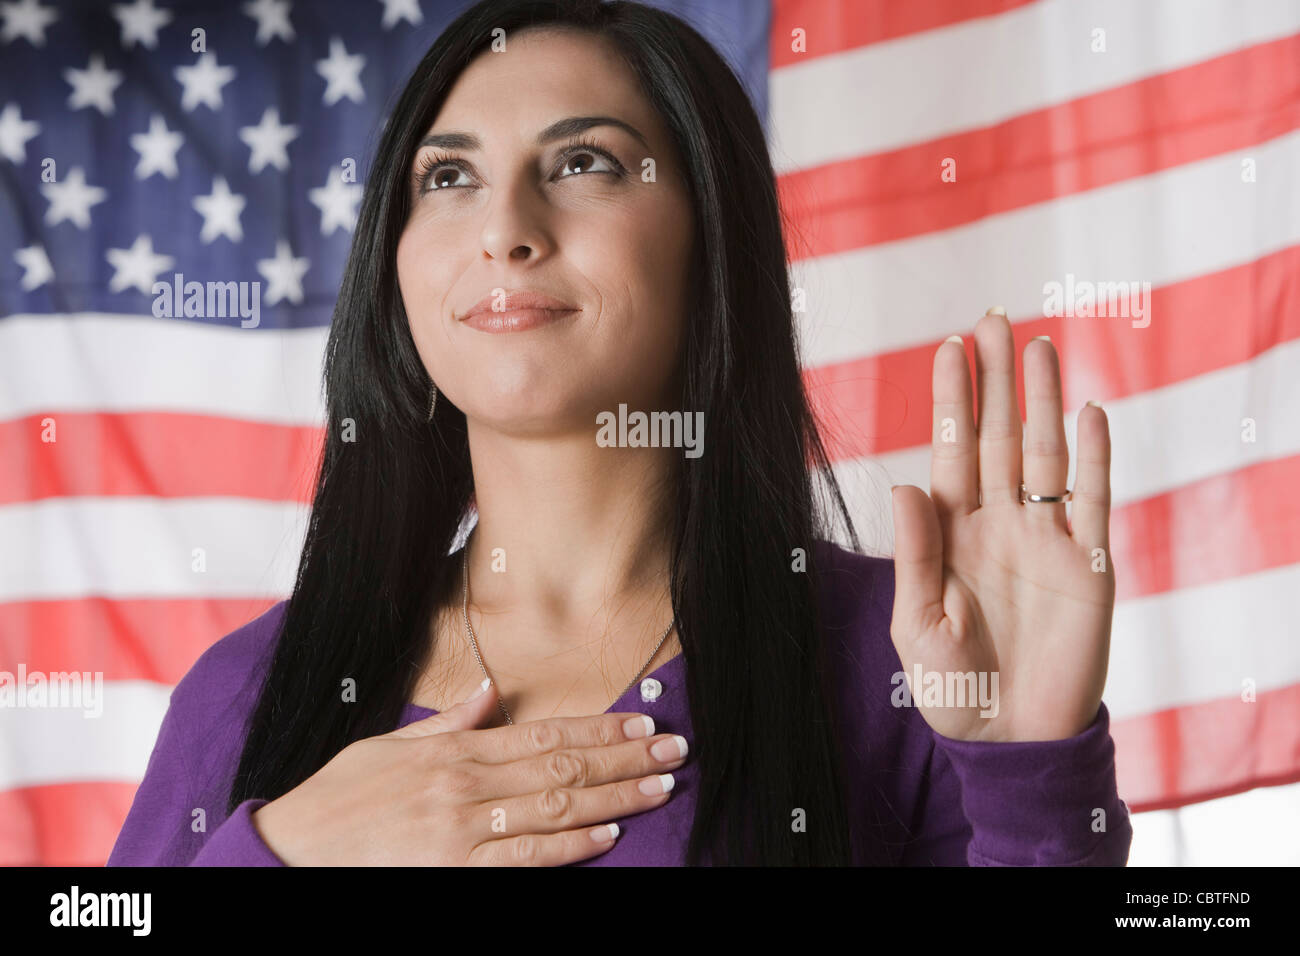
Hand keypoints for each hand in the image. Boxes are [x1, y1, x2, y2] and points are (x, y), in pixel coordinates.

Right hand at [250, 682, 688, 864]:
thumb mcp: (387, 745)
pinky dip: (568, 847)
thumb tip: (489, 693)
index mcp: (454, 752)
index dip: (599, 727)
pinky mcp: (456, 873)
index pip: (544, 733)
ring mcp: (463, 833)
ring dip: (613, 797)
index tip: (640, 719)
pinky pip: (523, 860)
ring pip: (554, 809)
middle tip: (673, 749)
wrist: (292, 855)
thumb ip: (446, 723)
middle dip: (623, 757)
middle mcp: (466, 787)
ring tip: (659, 787)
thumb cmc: (339, 799)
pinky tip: (606, 836)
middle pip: (562, 766)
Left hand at [888, 308, 1114, 742]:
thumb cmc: (949, 688)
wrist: (1009, 738)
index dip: (950, 401)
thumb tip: (904, 484)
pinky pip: (1093, 499)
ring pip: (1046, 453)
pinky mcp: (1087, 562)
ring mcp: (1044, 538)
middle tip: (993, 319)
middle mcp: (998, 522)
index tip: (946, 349)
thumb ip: (915, 553)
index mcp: (952, 532)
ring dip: (1044, 401)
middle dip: (995, 381)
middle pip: (998, 436)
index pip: (950, 451)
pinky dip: (1096, 456)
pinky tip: (1089, 410)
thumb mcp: (917, 622)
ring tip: (1039, 345)